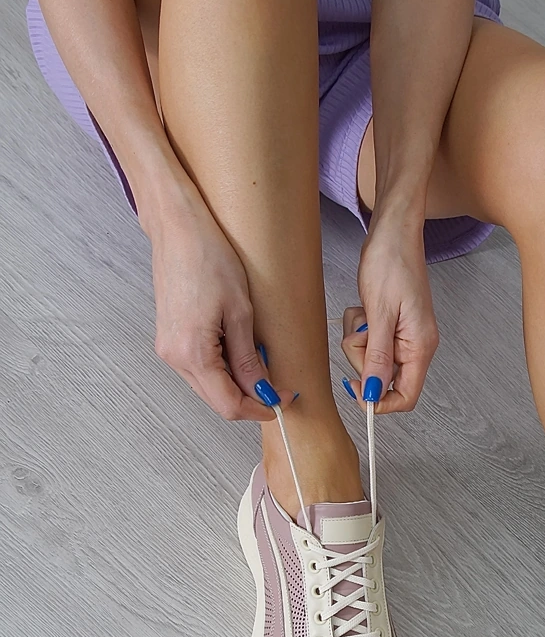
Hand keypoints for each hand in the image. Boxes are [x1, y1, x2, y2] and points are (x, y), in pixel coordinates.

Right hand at [148, 189, 275, 421]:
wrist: (177, 228)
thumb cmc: (208, 258)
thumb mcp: (240, 312)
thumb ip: (248, 359)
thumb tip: (262, 390)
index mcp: (192, 353)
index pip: (229, 404)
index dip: (260, 408)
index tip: (284, 401)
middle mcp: (174, 357)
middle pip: (217, 400)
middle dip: (250, 399)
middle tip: (280, 386)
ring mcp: (168, 349)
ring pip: (209, 387)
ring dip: (237, 384)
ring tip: (261, 362)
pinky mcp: (169, 339)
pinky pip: (199, 369)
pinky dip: (223, 370)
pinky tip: (240, 352)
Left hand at [341, 215, 438, 412]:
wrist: (392, 231)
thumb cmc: (392, 263)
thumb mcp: (380, 313)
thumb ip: (378, 357)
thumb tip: (374, 394)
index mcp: (420, 347)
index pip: (405, 396)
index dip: (380, 400)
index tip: (357, 389)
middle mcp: (415, 346)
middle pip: (383, 378)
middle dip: (363, 359)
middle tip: (362, 331)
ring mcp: (403, 336)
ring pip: (371, 359)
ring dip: (358, 340)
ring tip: (363, 313)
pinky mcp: (390, 325)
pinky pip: (368, 341)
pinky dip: (359, 328)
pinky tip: (364, 308)